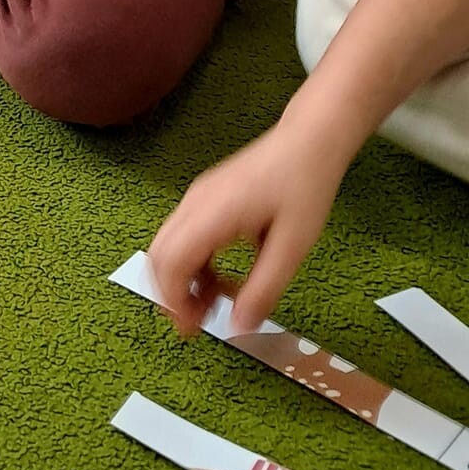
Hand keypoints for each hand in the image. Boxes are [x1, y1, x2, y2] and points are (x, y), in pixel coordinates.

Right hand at [145, 119, 349, 336]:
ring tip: (213, 303)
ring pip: (168, 247)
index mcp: (213, 214)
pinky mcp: (204, 198)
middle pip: (159, 256)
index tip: (193, 329)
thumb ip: (264, 289)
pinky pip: (183, 236)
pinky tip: (221, 276)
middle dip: (171, 294)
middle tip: (197, 323)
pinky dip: (193, 264)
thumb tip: (240, 327)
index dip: (174, 300)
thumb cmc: (305, 187)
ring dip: (183, 280)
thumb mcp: (294, 246)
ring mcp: (196, 198)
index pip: (171, 262)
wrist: (310, 141)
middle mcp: (195, 204)